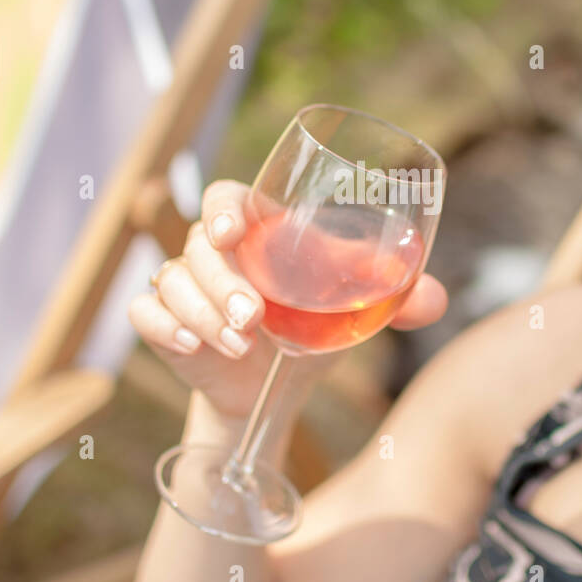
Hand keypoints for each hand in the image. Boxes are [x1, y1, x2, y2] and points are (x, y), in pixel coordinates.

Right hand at [129, 179, 448, 421]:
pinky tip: (193, 348)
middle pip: (196, 246)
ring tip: (239, 345)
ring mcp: (183, 287)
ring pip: (169, 281)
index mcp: (255, 231)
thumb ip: (395, 299)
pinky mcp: (162, 325)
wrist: (277, 384)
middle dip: (221, 282)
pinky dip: (165, 328)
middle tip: (252, 317)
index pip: (224, 197)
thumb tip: (436, 300)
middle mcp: (212, 252)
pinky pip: (145, 315)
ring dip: (201, 313)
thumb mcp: (353, 310)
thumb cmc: (314, 325)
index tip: (232, 232)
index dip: (221, 208)